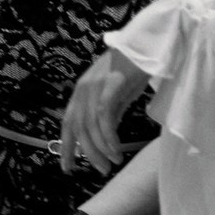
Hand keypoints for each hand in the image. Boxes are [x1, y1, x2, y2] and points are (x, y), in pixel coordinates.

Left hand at [62, 50, 150, 174]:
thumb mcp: (116, 95)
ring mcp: (96, 86)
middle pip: (78, 128)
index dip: (66, 147)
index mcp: (81, 92)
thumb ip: (108, 113)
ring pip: (90, 125)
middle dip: (87, 153)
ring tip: (112, 163)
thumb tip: (106, 136)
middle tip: (101, 170)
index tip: (67, 168)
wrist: (148, 44)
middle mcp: (83, 89)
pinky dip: (109, 137)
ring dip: (100, 149)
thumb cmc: (134, 70)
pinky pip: (105, 116)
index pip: (68, 123)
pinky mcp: (111, 84)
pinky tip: (116, 150)